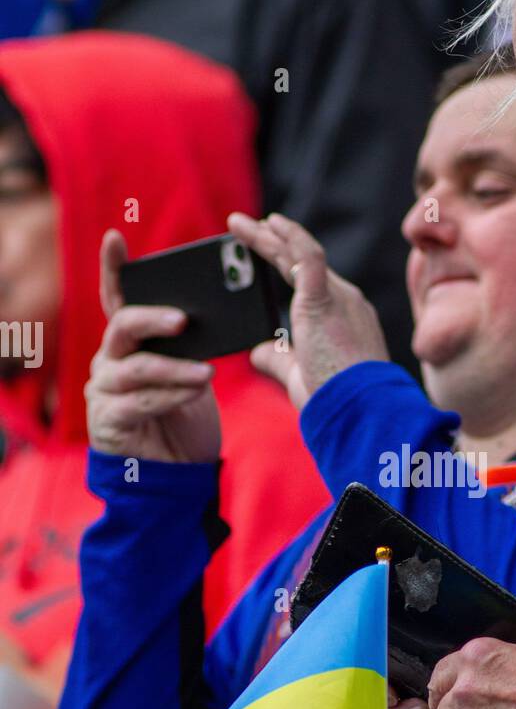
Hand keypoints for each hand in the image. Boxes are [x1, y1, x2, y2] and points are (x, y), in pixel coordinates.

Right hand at [86, 230, 220, 462]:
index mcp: (129, 342)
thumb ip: (193, 345)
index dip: (114, 268)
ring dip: (174, 369)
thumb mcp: (193, 372)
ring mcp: (105, 390)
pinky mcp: (109, 421)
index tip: (116, 237)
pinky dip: (171, 396)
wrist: (179, 471)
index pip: (118, 298)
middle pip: (123, 326)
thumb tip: (217, 313)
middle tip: (183, 320)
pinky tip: (194, 395)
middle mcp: (110, 360)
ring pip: (136, 368)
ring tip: (206, 373)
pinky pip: (140, 402)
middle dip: (154, 319)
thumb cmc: (187, 416)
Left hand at [227, 211, 388, 408]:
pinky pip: (307, 256)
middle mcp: (345, 300)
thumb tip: (258, 349)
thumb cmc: (335, 400)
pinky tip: (267, 225)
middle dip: (273, 243)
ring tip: (238, 224)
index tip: (266, 254)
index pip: (311, 284)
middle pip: (302, 264)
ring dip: (268, 237)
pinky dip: (287, 237)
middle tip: (245, 229)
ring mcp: (338, 296)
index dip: (288, 266)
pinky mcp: (324, 298)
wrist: (359, 409)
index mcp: (344, 319)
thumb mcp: (299, 376)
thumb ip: (279, 359)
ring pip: (299, 255)